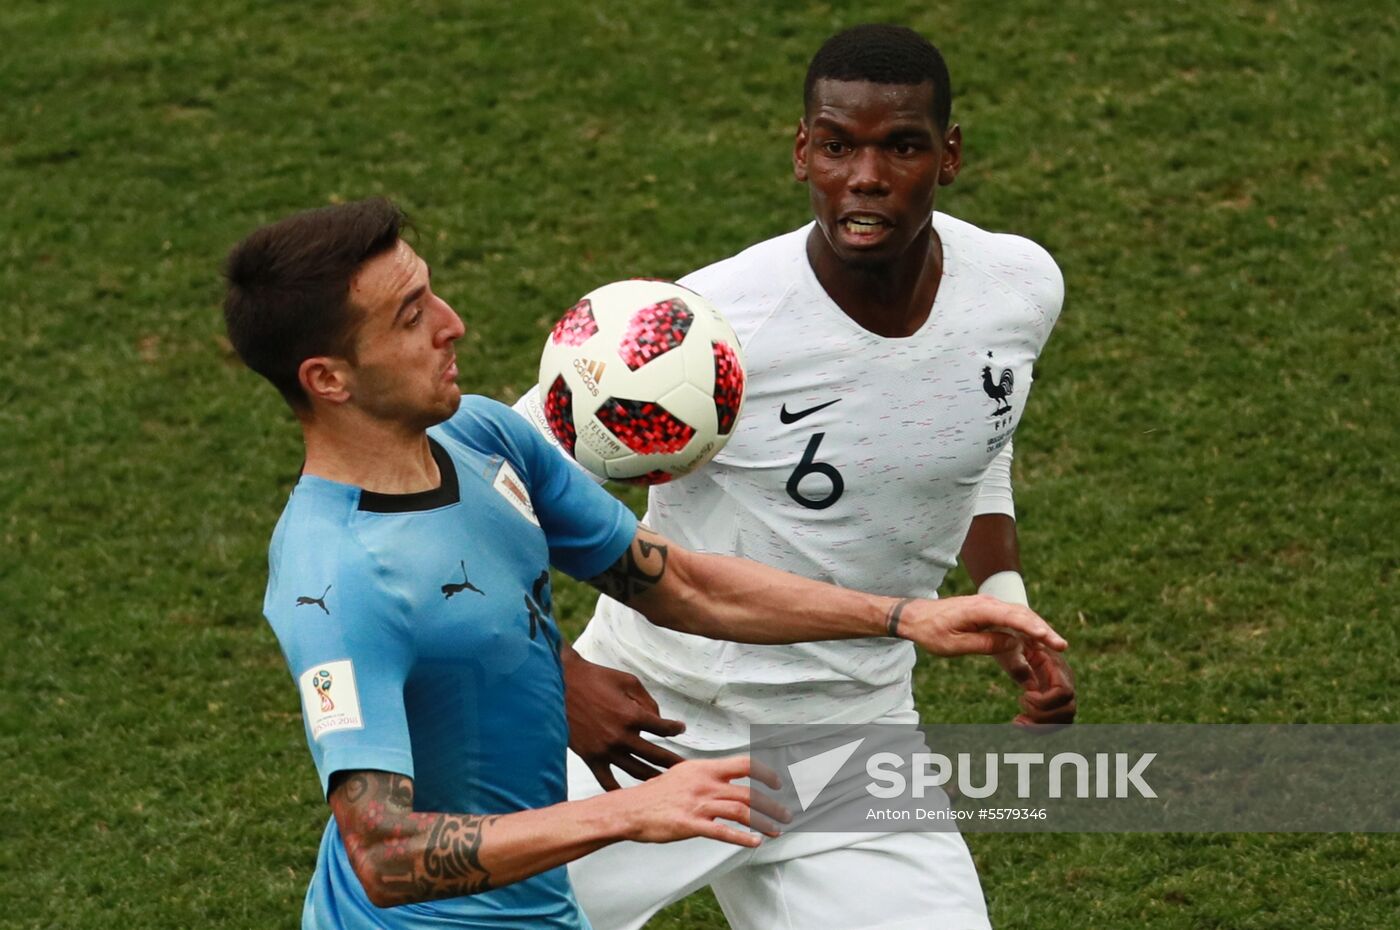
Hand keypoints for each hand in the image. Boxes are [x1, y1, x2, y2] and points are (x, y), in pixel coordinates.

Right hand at [563, 649, 685, 790]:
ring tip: (666, 783)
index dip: (675, 729)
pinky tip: (628, 796)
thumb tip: (657, 717)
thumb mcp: (628, 681)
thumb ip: (647, 700)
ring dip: (653, 777)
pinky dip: (617, 790)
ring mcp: (605, 749)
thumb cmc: (596, 678)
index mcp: (632, 715)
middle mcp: (621, 736)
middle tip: (686, 769)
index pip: (663, 729)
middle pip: (655, 755)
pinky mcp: (590, 757)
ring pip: (636, 771)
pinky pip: (606, 780)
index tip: (679, 729)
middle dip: (673, 762)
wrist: (562, 684)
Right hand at [615, 756, 789, 847]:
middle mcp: (705, 784)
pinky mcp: (690, 825)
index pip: (744, 764)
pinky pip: (723, 832)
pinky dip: (743, 838)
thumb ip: (706, 775)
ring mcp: (698, 804)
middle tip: (785, 814)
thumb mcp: (684, 773)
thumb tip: (726, 776)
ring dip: (764, 822)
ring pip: (741, 812)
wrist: (631, 809)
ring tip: (776, 830)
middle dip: (772, 805)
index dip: (766, 773)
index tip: (778, 783)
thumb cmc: (655, 794)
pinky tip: (754, 842)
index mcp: (704, 769)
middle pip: (748, 792)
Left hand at [895, 595, 1067, 657]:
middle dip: (1043, 630)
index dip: (1034, 629)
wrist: (915, 616)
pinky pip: (1012, 619)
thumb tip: (1013, 643)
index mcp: (981, 610)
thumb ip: (985, 644)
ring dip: (1038, 629)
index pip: (1013, 618)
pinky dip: (1027, 628)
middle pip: (1023, 615)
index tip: (1050, 639)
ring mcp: (990, 606)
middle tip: (1061, 645)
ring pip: (1020, 616)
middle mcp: (989, 604)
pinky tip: (1037, 640)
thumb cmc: (932, 631)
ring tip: (1055, 644)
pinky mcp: (989, 612)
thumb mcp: (955, 645)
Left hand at [999, 644, 1075, 726]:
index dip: (1045, 700)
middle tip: (1021, 701)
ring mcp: (1060, 693)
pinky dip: (1037, 728)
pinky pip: (1054, 723)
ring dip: (1041, 726)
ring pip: (1064, 721)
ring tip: (1017, 720)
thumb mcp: (1011, 648)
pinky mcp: (1052, 701)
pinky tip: (1017, 721)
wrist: (1013, 637)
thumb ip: (1018, 663)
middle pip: (1069, 711)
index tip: (1025, 694)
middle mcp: (1064, 682)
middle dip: (1042, 715)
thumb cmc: (1010, 639)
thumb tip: (1030, 686)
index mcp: (1057, 667)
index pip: (1064, 692)